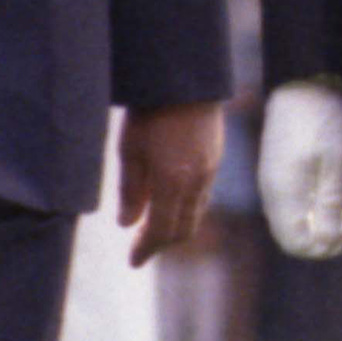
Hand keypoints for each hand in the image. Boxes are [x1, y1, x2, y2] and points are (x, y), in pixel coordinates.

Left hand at [116, 101, 224, 266]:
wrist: (184, 78)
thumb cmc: (150, 110)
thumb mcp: (129, 150)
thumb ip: (130, 190)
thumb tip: (127, 224)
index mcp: (173, 183)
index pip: (161, 231)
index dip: (146, 249)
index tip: (132, 262)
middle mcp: (197, 182)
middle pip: (184, 228)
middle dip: (162, 243)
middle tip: (142, 249)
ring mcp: (210, 170)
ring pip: (196, 213)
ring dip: (175, 226)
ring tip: (154, 227)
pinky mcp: (214, 158)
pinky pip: (202, 196)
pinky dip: (185, 208)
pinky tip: (170, 201)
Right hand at [256, 81, 341, 259]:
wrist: (304, 83)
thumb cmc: (323, 118)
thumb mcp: (337, 160)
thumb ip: (331, 202)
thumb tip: (326, 242)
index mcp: (284, 193)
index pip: (298, 244)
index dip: (329, 247)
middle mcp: (275, 195)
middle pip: (297, 240)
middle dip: (332, 241)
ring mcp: (278, 186)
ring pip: (299, 227)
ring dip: (328, 229)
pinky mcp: (284, 177)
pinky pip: (300, 211)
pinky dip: (321, 215)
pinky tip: (341, 203)